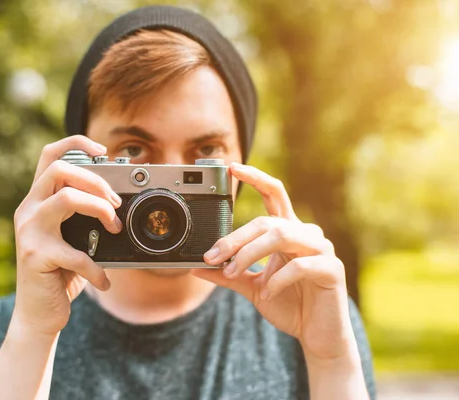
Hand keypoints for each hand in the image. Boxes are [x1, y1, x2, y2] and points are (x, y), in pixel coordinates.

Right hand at [11, 135, 121, 337]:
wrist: (37, 314)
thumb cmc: (59, 273)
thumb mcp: (72, 238)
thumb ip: (84, 217)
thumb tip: (120, 202)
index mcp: (37, 201)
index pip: (49, 156)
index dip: (75, 144)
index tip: (102, 150)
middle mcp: (28, 210)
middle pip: (60, 170)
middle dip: (96, 180)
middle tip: (115, 202)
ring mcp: (29, 232)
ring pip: (66, 198)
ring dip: (99, 209)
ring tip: (115, 228)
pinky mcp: (36, 257)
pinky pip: (76, 253)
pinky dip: (97, 268)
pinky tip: (105, 281)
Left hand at [192, 162, 355, 360]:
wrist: (317, 334)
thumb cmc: (288, 304)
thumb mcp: (251, 287)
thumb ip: (227, 275)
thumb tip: (196, 266)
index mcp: (288, 232)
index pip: (274, 195)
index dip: (256, 178)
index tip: (232, 167)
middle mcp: (306, 234)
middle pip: (267, 221)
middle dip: (235, 238)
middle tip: (212, 257)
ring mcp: (322, 250)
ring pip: (281, 235)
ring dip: (250, 254)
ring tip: (233, 272)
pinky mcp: (332, 269)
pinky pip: (299, 265)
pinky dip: (276, 280)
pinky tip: (267, 294)